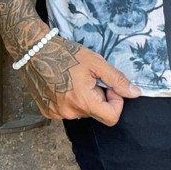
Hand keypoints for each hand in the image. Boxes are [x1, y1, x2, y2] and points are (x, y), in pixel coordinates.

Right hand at [22, 36, 140, 125]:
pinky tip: (63, 84)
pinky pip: (68, 111)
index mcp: (84, 102)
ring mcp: (57, 114)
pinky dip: (71, 100)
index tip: (109, 87)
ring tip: (75, 79)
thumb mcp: (96, 62)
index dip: (116, 102)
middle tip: (90, 79)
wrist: (35, 51)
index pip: (112, 118)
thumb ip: (117, 80)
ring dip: (85, 99)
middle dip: (99, 98)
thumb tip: (135, 94)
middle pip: (97, 114)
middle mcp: (70, 113)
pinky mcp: (48, 112)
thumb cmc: (66, 54)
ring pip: (82, 112)